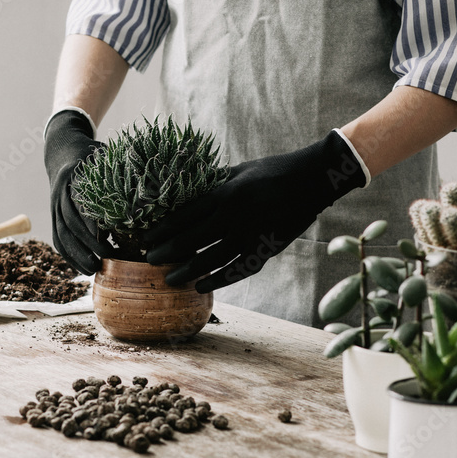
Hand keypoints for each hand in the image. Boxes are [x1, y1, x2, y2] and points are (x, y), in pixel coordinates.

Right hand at [44, 109, 109, 273]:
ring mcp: (53, 206)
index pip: (81, 201)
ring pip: (62, 234)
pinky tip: (82, 267)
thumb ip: (122, 171)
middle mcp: (59, 193)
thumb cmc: (92, 156)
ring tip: (93, 269)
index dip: (90, 219)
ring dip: (77, 254)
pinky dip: (69, 256)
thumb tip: (148, 192)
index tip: (104, 235)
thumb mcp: (105, 157)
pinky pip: (58, 239)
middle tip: (108, 256)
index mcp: (73, 176)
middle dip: (88, 242)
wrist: (62, 151)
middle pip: (71, 222)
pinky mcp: (53, 217)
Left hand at [143, 130, 367, 292]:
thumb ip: (212, 184)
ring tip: (169, 279)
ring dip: (187, 271)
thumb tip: (185, 193)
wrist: (311, 179)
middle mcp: (234, 215)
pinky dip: (217, 280)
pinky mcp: (265, 249)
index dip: (162, 229)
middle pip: (192, 239)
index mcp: (224, 192)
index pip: (184, 215)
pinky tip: (200, 286)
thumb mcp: (237, 171)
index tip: (145, 239)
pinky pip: (237, 270)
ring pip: (211, 259)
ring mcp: (250, 234)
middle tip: (148, 261)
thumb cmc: (271, 171)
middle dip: (166, 252)